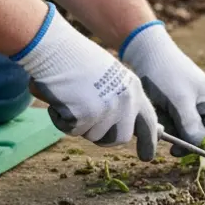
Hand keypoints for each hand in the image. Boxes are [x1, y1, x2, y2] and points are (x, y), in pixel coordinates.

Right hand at [14, 3, 159, 160]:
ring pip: (93, 136)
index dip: (148, 141)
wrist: (56, 47)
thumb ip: (120, 100)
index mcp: (133, 89)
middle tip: (86, 122)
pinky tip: (59, 97)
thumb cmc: (76, 59)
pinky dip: (60, 119)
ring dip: (78, 123)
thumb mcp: (109, 77)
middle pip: (120, 138)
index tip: (147, 156)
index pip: (148, 122)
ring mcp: (107, 110)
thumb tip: (125, 129)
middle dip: (103, 137)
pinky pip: (71, 130)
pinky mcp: (86, 116)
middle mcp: (125, 101)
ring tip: (70, 97)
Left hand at [119, 21, 204, 156]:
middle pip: (199, 134)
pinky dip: (165, 119)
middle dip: (181, 136)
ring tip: (158, 116)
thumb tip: (198, 146)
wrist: (148, 50)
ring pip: (185, 128)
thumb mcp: (179, 100)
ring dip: (171, 128)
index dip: (201, 150)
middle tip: (163, 134)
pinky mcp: (180, 101)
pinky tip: (156, 110)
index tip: (179, 154)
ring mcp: (194, 101)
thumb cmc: (166, 73)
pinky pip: (175, 119)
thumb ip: (191, 124)